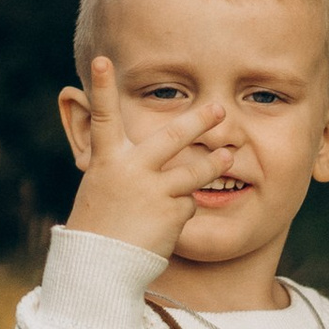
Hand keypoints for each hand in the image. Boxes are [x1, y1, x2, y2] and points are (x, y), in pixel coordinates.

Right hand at [61, 56, 216, 259]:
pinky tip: (165, 223)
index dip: (101, 87)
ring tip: (230, 157)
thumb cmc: (98, 223)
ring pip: (195, 170)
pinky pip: (189, 203)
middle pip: (171, 136)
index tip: (101, 61)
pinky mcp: (172, 212)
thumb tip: (139, 151)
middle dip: (199, 120)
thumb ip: (120, 161)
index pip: (102, 117)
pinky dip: (183, 209)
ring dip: (216, 163)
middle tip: (218, 108)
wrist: (100, 267)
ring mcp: (154, 190)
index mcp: (107, 160)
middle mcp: (131, 170)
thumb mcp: (101, 184)